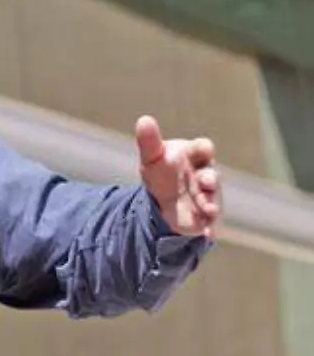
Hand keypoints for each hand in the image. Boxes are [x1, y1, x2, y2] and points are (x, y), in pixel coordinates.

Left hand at [135, 115, 220, 237]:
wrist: (163, 199)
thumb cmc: (163, 171)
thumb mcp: (153, 158)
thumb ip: (149, 141)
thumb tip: (144, 119)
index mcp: (195, 156)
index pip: (202, 148)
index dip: (203, 149)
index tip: (204, 149)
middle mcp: (205, 174)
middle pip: (211, 174)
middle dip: (210, 178)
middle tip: (205, 181)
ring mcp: (207, 196)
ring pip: (212, 199)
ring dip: (211, 203)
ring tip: (207, 209)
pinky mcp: (205, 216)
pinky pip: (211, 223)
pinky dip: (211, 229)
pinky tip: (208, 235)